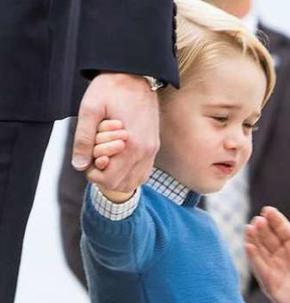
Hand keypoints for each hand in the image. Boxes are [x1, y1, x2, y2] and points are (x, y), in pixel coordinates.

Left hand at [72, 73, 159, 192]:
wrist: (136, 74)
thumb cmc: (112, 88)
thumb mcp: (90, 109)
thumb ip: (83, 139)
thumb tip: (79, 165)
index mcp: (132, 145)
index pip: (112, 179)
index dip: (94, 174)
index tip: (88, 159)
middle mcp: (146, 151)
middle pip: (124, 184)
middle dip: (105, 177)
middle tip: (94, 159)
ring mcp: (153, 150)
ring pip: (136, 180)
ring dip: (118, 176)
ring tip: (106, 159)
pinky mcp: (154, 145)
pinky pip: (144, 171)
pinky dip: (130, 172)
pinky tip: (119, 159)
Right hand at [245, 207, 289, 302]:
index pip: (282, 229)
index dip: (274, 220)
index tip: (266, 210)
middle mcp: (285, 256)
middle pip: (269, 238)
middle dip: (262, 228)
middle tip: (257, 220)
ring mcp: (276, 270)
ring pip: (260, 251)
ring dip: (254, 239)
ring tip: (249, 228)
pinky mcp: (270, 285)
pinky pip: (259, 268)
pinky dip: (252, 257)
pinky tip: (248, 245)